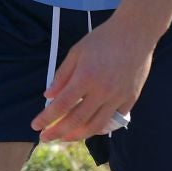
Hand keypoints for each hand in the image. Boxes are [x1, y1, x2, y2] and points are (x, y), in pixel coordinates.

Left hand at [31, 15, 152, 141]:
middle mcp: (102, 91)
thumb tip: (48, 95)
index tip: (35, 126)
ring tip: (64, 137)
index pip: (61, 105)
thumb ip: (62, 74)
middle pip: (77, 121)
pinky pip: (113, 120)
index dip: (46, 118)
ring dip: (77, 135)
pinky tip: (89, 127)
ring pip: (96, 126)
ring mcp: (118, 97)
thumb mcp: (77, 51)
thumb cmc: (103, 38)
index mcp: (86, 77)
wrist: (136, 32)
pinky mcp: (130, 99)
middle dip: (57, 132)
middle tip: (45, 138)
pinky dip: (99, 127)